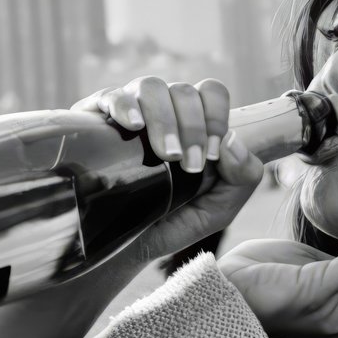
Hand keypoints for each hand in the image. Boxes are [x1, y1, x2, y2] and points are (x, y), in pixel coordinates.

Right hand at [74, 77, 265, 264]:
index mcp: (193, 124)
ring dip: (164, 120)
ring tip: (165, 155)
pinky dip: (126, 105)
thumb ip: (243, 178)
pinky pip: (111, 95)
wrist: (120, 250)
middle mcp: (163, 111)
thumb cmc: (169, 225)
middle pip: (184, 90)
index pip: (211, 93)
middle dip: (193, 127)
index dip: (216, 117)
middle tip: (189, 166)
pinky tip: (133, 126)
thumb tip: (233, 139)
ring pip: (151, 87)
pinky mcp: (95, 119)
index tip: (212, 155)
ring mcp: (129, 112)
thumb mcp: (218, 210)